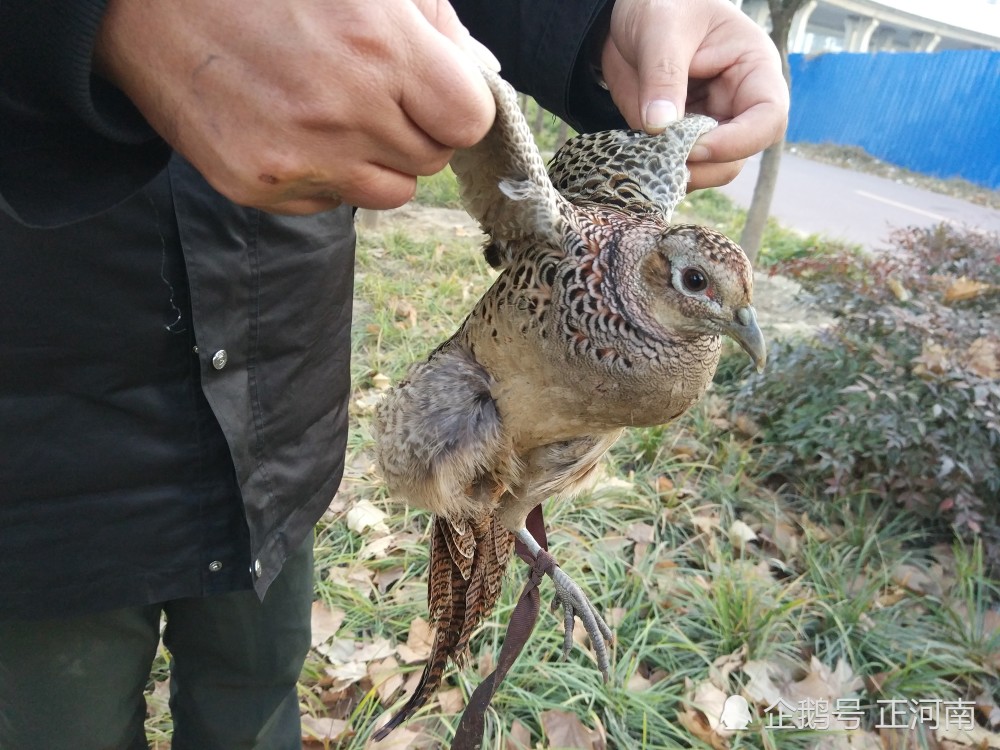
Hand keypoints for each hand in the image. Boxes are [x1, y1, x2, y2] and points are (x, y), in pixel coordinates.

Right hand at [95, 0, 496, 212]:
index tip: (437, 93)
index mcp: (379, 49)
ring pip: (388, 192)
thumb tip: (474, 70)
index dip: (457, 106)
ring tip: (335, 111)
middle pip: (430, 159)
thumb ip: (432, 22)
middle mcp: (342, 113)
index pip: (467, 121)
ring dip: (377, 159)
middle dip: (416, 128)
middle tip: (375, 91)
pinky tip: (292, 127)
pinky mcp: (259, 187)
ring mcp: (298, 158)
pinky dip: (327, 174)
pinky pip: (332, 202)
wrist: (147, 3)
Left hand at [600, 0, 787, 189]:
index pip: (769, 118)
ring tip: (647, 156)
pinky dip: (660, 171)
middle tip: (662, 159)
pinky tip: (639, 157)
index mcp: (752, 68)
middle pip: (739, 156)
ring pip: (710, 170)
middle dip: (703, 165)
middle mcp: (738, 102)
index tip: (694, 145)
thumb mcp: (660, 29)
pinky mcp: (682, 138)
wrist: (628, 15)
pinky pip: (680, 167)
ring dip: (680, 173)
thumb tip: (660, 126)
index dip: (738, 141)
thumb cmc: (659, 5)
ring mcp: (710, 124)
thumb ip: (662, 75)